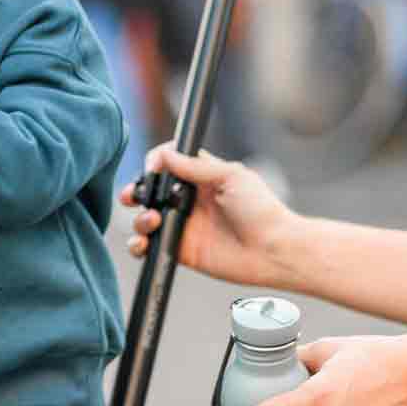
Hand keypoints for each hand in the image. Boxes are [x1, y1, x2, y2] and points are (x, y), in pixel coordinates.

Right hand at [121, 146, 292, 286]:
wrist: (273, 250)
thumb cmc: (261, 210)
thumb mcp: (231, 176)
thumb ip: (195, 166)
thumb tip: (164, 154)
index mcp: (201, 177)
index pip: (168, 162)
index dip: (155, 162)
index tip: (152, 168)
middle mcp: (189, 200)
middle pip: (150, 191)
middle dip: (135, 191)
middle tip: (133, 195)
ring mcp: (184, 225)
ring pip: (145, 218)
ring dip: (139, 218)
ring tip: (152, 221)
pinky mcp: (181, 250)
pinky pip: (151, 246)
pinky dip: (139, 245)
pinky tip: (144, 243)